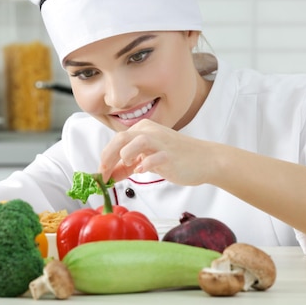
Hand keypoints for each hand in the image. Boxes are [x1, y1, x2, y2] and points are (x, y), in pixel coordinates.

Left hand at [98, 119, 212, 185]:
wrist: (205, 159)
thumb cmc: (176, 158)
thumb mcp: (148, 159)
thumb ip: (128, 164)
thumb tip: (109, 174)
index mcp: (143, 129)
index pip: (117, 140)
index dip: (105, 158)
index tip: (100, 175)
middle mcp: (150, 132)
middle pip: (121, 138)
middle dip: (108, 157)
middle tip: (103, 175)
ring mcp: (161, 142)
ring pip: (136, 141)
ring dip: (125, 154)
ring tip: (126, 165)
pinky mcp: (170, 155)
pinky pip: (154, 157)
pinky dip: (145, 164)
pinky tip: (141, 171)